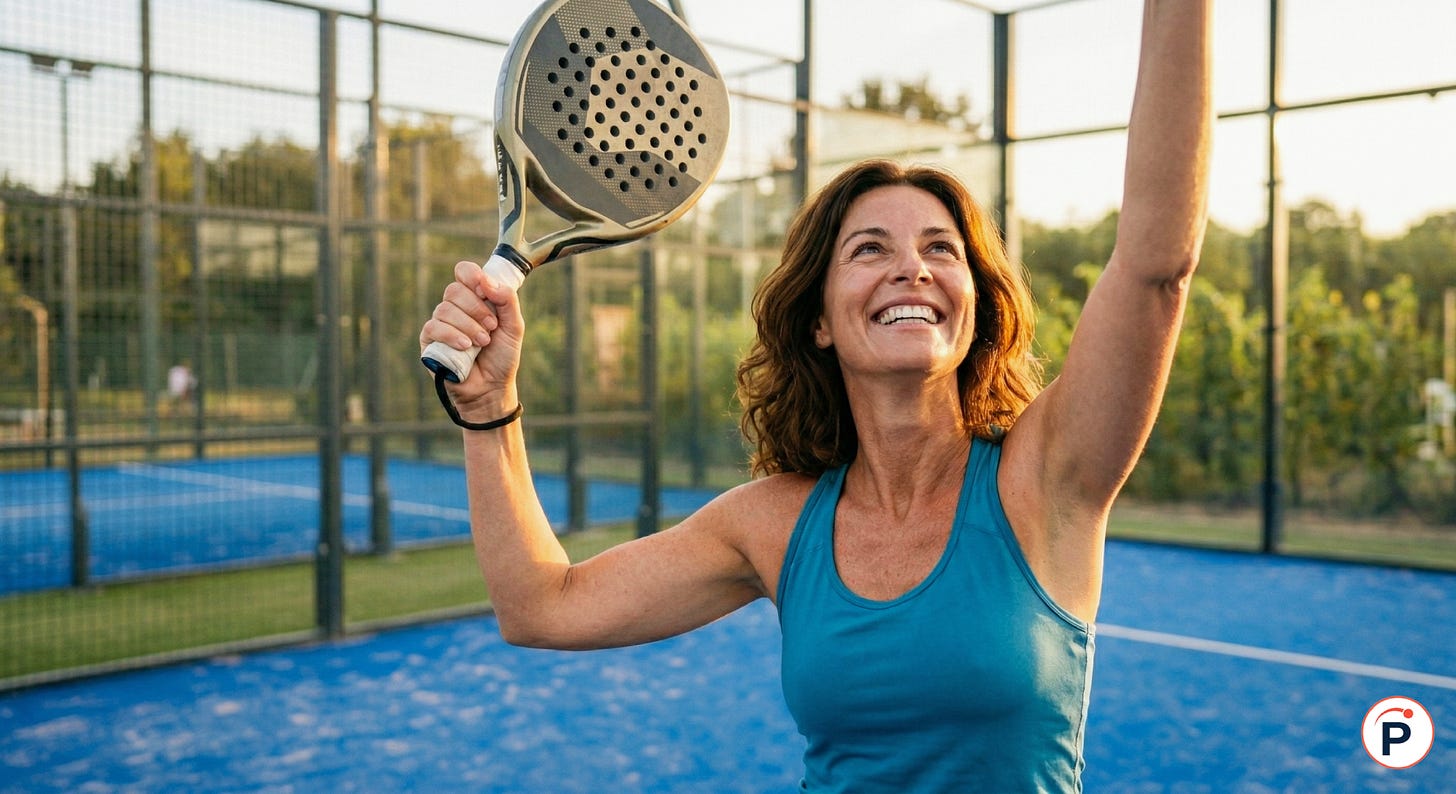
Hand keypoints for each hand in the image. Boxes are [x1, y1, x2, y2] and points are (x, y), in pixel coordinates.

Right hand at [419, 260, 524, 419]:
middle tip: (491, 327)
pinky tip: (465, 347)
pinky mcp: (429, 341)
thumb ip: (507, 300)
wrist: (492, 387)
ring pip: (444, 309)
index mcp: (475, 299)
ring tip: (482, 343)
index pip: (464, 272)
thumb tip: (487, 281)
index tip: (484, 289)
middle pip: (454, 290)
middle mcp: (455, 308)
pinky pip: (433, 327)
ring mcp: (440, 324)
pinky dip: (452, 335)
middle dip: (476, 308)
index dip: (471, 275)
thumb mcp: (514, 326)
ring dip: (468, 326)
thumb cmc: (502, 357)